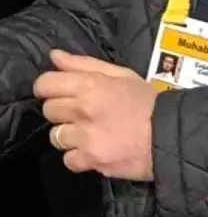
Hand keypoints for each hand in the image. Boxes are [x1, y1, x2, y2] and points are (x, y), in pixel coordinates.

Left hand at [34, 50, 157, 180]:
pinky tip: (92, 152)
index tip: (55, 93)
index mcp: (89, 85)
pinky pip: (68, 160)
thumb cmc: (148, 103)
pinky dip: (78, 159)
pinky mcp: (94, 160)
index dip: (46, 89)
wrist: (172, 136)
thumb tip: (54, 56)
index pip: (44, 84)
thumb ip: (83, 64)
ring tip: (88, 134)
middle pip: (48, 111)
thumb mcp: (120, 75)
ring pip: (55, 136)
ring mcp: (87, 137)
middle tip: (80, 115)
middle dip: (61, 112)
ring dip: (68, 136)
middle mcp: (83, 109)